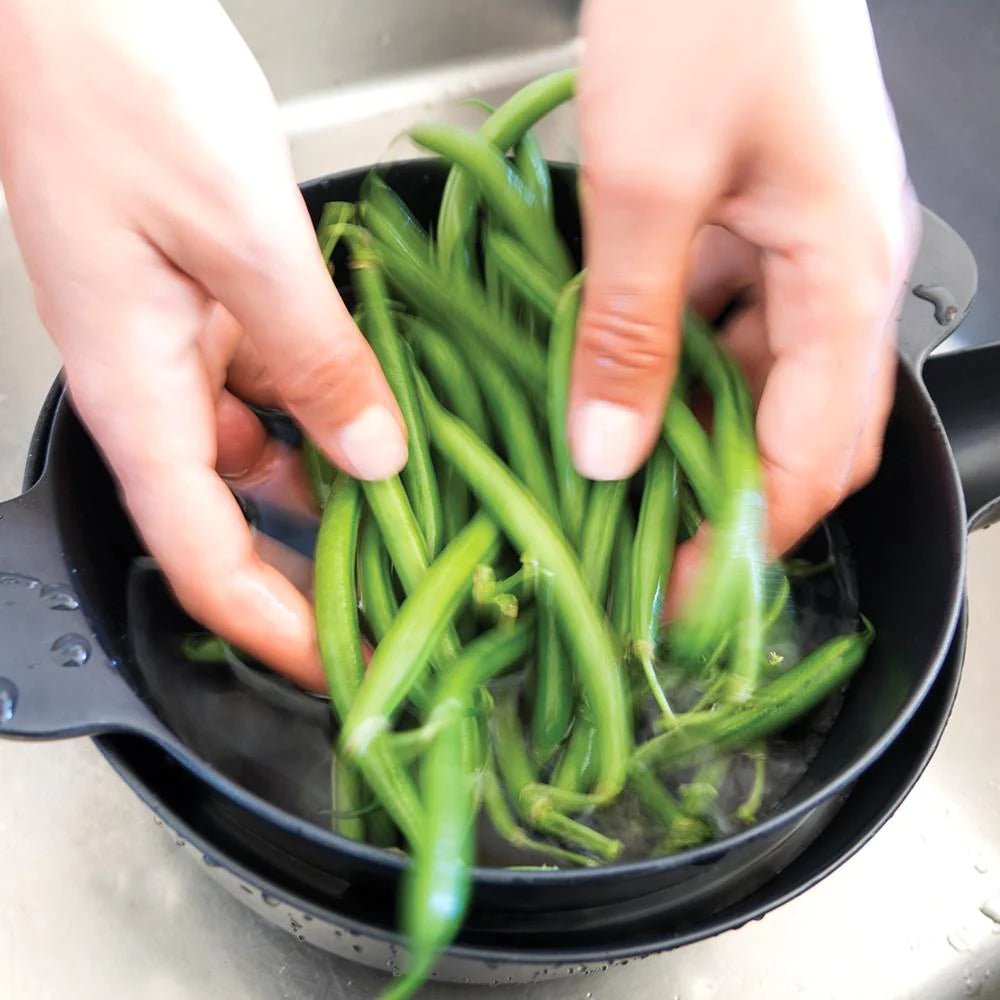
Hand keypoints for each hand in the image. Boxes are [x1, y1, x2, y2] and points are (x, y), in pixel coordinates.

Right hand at [0, 0, 406, 687]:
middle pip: (231, 521)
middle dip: (308, 569)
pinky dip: (321, 411)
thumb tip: (372, 453)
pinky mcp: (201, 299)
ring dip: (325, 489)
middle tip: (396, 596)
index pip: (203, 560)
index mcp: (136, 395)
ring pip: (255, 455)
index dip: (273, 631)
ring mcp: (175, 343)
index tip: (344, 669)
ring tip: (407, 517)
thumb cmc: (117, 86)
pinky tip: (377, 412)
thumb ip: (313, 355)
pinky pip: (264, 386)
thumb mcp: (241, 235)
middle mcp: (151, 386)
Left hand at [572, 0, 919, 554]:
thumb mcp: (648, 181)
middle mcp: (839, 271)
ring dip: (686, 427)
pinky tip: (613, 371)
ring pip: (752, 378)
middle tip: (640, 539)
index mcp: (846, 274)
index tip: (683, 592)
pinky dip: (670, 359)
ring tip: (612, 468)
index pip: (817, 455)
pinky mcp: (755, 218)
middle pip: (795, 427)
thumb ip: (630, 326)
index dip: (750, 537)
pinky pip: (721, 320)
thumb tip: (611, 447)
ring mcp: (799, 244)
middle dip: (722, 493)